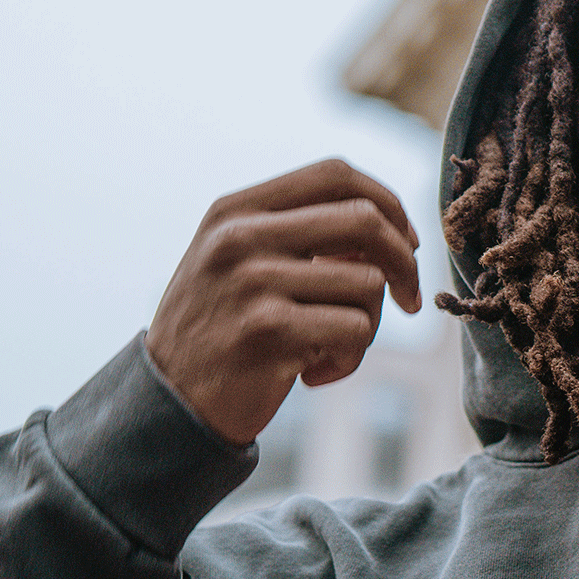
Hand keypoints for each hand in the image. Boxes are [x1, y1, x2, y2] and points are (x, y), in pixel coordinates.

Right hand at [146, 157, 421, 445]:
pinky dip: (348, 361)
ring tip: (330, 350)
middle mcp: (242, 236)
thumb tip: (389, 230)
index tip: (407, 242)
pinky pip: (355, 333)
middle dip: (404, 263)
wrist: (169, 403)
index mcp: (237, 210)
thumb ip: (297, 237)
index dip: (387, 203)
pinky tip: (311, 374)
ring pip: (368, 285)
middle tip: (409, 300)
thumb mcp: (238, 264)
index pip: (335, 174)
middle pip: (365, 220)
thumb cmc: (220, 333)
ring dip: (368, 327)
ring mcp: (254, 282)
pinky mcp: (269, 332)